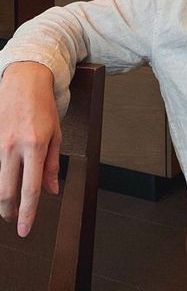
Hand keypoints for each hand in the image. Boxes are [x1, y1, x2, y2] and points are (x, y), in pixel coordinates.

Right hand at [0, 62, 60, 236]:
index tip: (26, 229)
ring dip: (3, 196)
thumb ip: (52, 165)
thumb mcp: (56, 134)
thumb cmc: (43, 106)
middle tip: (14, 220)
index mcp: (35, 145)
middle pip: (5, 190)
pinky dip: (1, 175)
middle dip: (8, 211)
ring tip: (10, 203)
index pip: (31, 188)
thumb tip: (52, 191)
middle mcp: (13, 146)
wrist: (24, 81)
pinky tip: (7, 179)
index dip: (28, 212)